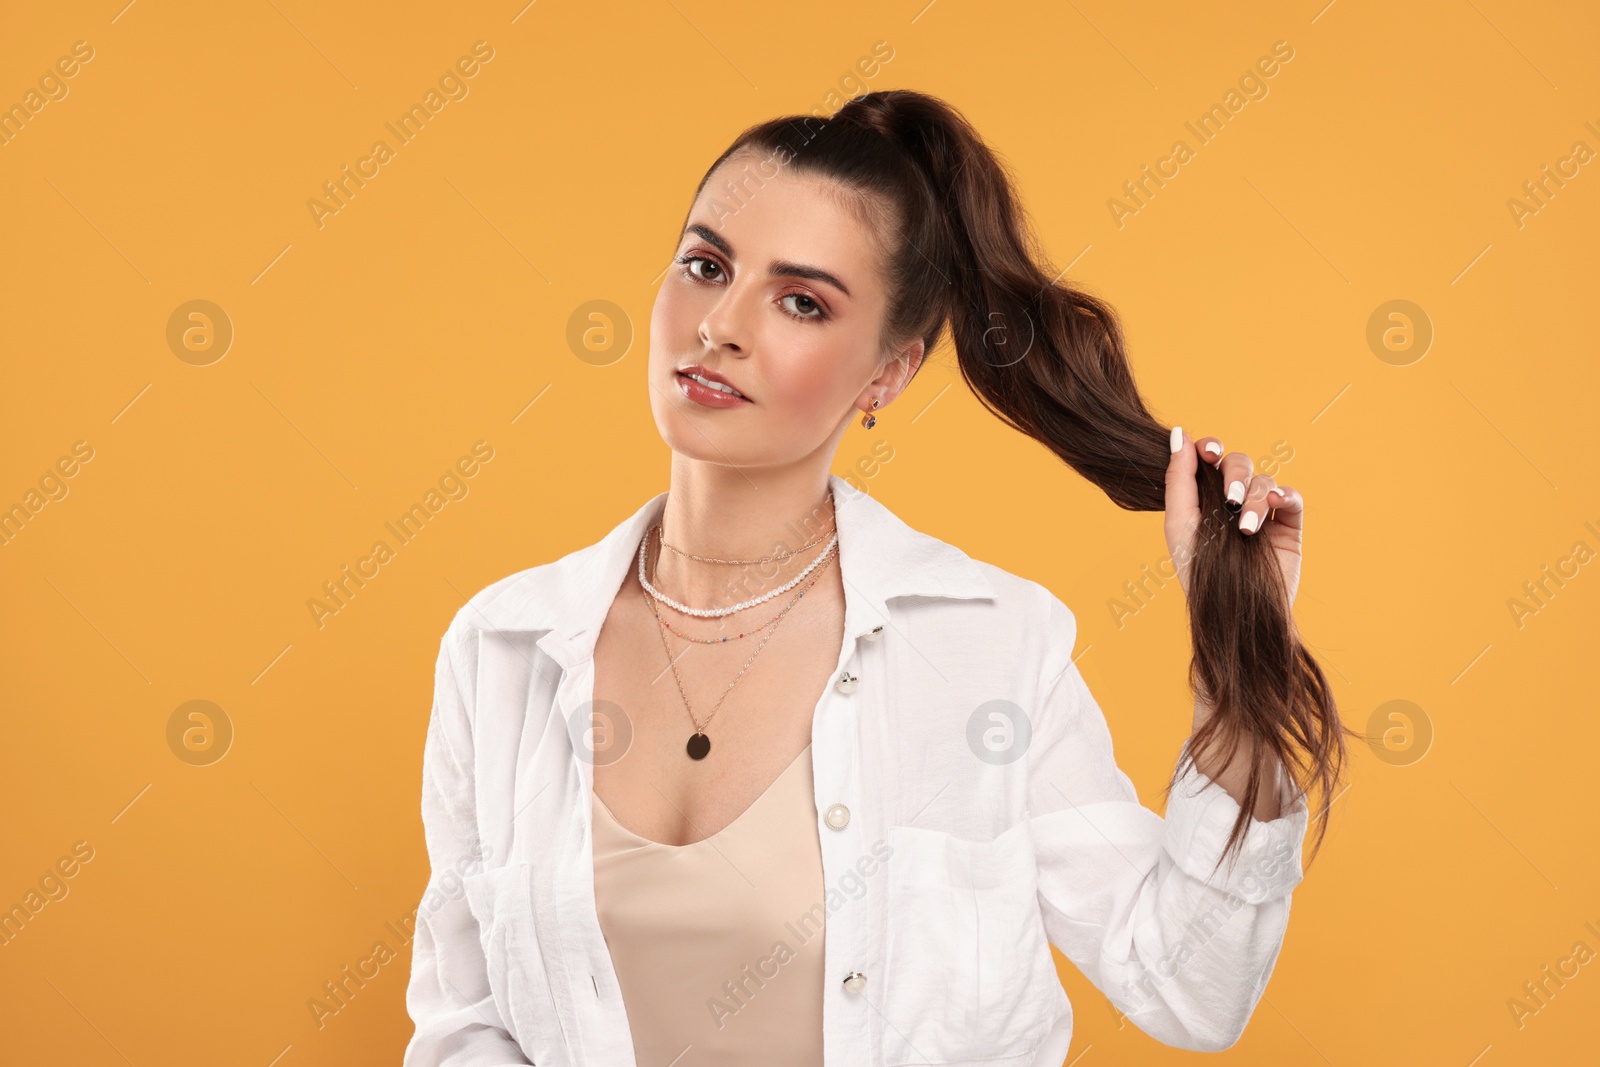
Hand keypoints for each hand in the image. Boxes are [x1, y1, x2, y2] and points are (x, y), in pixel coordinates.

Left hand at [1163, 426, 1303, 606]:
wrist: (1235, 613)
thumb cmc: (1200, 574)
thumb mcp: (1179, 523)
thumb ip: (1179, 478)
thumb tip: (1179, 433)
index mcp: (1203, 499)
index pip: (1210, 458)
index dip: (1210, 448)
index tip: (1208, 453)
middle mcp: (1232, 502)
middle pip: (1239, 463)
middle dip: (1235, 474)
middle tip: (1231, 498)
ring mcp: (1262, 513)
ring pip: (1265, 480)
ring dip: (1256, 498)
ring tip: (1246, 528)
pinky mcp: (1288, 527)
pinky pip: (1292, 496)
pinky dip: (1284, 495)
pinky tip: (1274, 507)